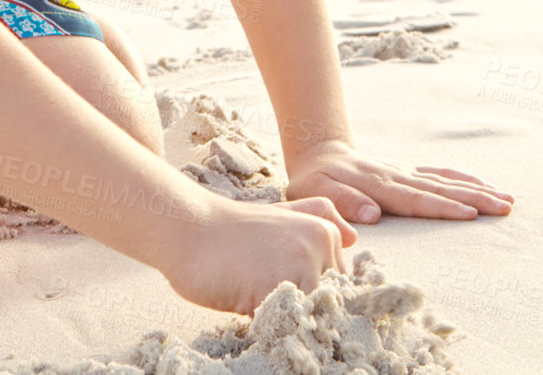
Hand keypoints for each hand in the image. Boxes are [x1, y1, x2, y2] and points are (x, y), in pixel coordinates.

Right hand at [161, 194, 355, 313]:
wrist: (188, 227)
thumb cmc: (231, 231)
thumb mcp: (282, 215)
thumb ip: (318, 220)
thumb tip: (355, 237)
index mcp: (325, 232)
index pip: (339, 289)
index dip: (311, 295)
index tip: (279, 282)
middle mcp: (320, 245)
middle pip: (326, 305)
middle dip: (301, 308)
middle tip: (262, 285)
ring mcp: (300, 265)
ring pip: (307, 318)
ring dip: (284, 319)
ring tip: (253, 291)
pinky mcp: (276, 287)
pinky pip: (283, 326)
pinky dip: (266, 326)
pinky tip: (244, 299)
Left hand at [284, 141, 513, 222]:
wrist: (318, 152)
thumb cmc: (314, 181)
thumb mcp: (316, 192)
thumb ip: (343, 202)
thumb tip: (372, 215)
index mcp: (378, 186)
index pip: (416, 200)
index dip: (444, 208)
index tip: (471, 214)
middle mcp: (398, 176)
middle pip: (441, 189)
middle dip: (475, 199)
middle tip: (505, 207)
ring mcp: (405, 172)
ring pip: (447, 181)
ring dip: (477, 190)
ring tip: (507, 199)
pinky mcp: (408, 172)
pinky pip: (440, 174)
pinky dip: (464, 179)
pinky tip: (484, 186)